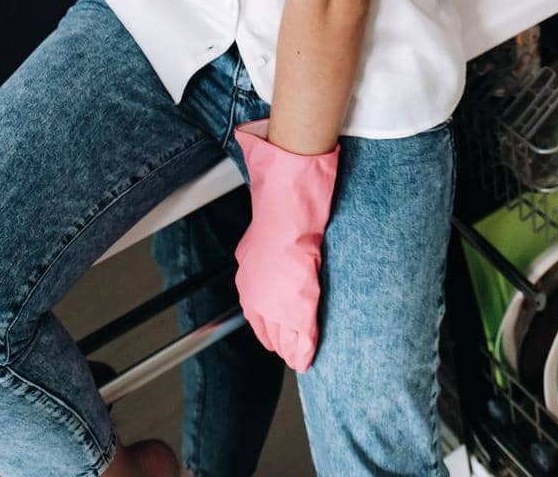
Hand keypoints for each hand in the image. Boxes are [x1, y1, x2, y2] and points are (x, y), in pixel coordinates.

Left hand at [233, 118, 339, 372]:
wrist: (289, 200)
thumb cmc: (280, 210)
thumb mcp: (260, 238)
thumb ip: (262, 257)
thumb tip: (271, 261)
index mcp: (248, 281)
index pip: (258, 319)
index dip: (273, 330)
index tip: (282, 337)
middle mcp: (256, 296)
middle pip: (270, 333)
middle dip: (283, 342)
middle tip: (295, 351)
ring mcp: (275, 301)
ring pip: (285, 338)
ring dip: (295, 348)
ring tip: (305, 355)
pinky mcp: (298, 301)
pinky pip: (301, 335)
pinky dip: (306, 347)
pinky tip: (309, 356)